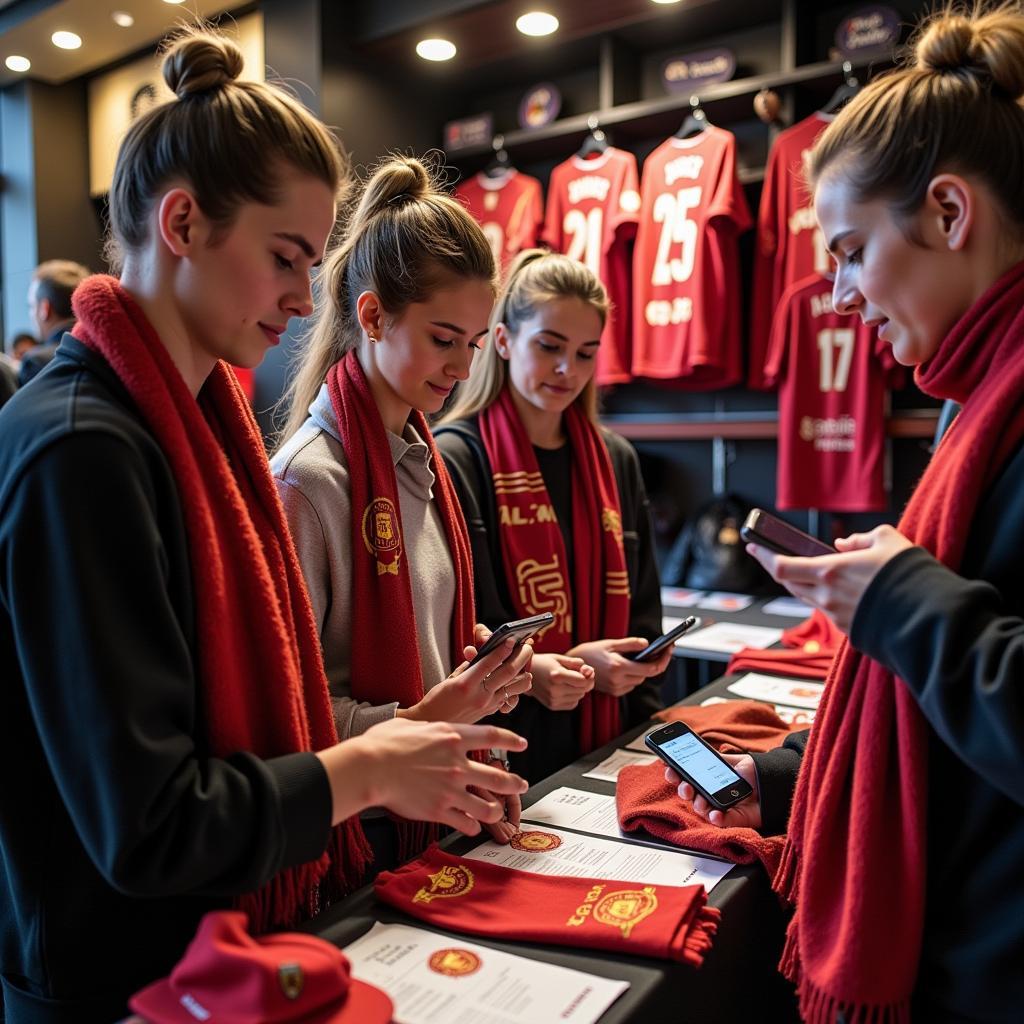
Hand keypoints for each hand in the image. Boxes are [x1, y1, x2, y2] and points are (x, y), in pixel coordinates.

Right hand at [336, 718, 528, 834]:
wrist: (369, 767)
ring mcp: (451, 789)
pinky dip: (472, 826)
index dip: (512, 740)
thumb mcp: (414, 725)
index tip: (522, 744)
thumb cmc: (384, 742)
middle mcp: (458, 764)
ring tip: (498, 812)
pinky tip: (471, 825)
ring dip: (497, 811)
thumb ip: (432, 729)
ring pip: (488, 807)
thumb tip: (433, 730)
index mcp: (453, 737)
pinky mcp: (439, 811)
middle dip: (516, 783)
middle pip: (500, 777)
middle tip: (522, 785)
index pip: (493, 736)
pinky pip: (467, 824)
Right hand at [399, 623, 532, 723]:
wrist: (434, 724)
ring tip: (527, 664)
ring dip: (524, 674)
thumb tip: (482, 654)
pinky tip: (518, 681)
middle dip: (521, 656)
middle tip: (528, 645)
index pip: (490, 662)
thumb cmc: (437, 700)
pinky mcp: (490, 712)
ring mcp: (488, 705)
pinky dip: (516, 689)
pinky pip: (509, 698)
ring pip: (515, 687)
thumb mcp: (449, 679)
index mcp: (466, 683)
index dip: (503, 649)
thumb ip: (468, 666)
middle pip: (508, 672)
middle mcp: (480, 695)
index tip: (512, 639)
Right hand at [528, 652, 594, 710]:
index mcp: (557, 675)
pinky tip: (564, 689)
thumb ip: (577, 664)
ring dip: (579, 689)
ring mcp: (553, 699)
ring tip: (568, 681)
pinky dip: (573, 697)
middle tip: (577, 674)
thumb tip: (591, 671)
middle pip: (583, 690)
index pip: (584, 682)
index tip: (584, 671)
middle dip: (585, 682)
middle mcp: (555, 690)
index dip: (589, 676)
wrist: (524, 674)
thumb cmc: (545, 663)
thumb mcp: (560, 658)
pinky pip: (573, 704)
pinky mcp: (552, 706)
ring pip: (579, 697)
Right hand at [568, 638, 672, 698]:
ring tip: (637, 657)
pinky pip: (631, 685)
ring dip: (641, 670)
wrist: (573, 666)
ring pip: (639, 681)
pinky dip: (633, 676)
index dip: (663, 660)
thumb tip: (647, 644)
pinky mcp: (614, 692)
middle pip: (646, 675)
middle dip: (652, 663)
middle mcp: (618, 681)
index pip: (651, 669)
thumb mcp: (611, 643)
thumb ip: (631, 644)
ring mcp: (616, 689)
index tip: (669, 649)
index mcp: (619, 667)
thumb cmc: (591, 652)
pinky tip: (626, 666)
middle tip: (657, 649)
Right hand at [666, 753, 761, 829]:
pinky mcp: (734, 820)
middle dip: (682, 789)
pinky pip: (721, 822)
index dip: (676, 774)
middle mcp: (711, 794)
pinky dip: (716, 818)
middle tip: (683, 784)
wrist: (777, 783)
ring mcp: (721, 808)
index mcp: (708, 779)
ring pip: (702, 809)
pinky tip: (715, 813)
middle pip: (690, 795)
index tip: (669, 768)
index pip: (687, 778)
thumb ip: (716, 759)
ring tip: (700, 798)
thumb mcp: (733, 760)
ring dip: (697, 803)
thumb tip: (696, 750)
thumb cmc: (756, 772)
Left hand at [747, 525, 913, 632]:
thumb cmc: (908, 575)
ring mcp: (837, 617)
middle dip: (780, 570)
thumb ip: (861, 538)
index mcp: (829, 572)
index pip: (782, 567)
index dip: (764, 557)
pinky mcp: (850, 632)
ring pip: (809, 598)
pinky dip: (829, 599)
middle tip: (774, 557)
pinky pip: (831, 612)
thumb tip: (844, 544)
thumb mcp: (888, 540)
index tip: (753, 545)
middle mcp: (826, 597)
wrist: (930, 618)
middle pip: (790, 584)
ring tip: (809, 571)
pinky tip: (842, 592)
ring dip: (804, 585)